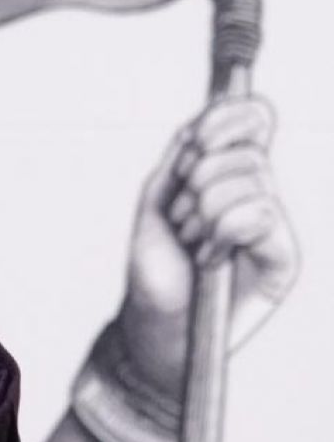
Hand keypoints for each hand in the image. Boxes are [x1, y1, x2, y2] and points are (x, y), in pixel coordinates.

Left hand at [114, 94, 298, 398]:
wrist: (158, 322)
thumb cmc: (156, 266)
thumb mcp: (158, 200)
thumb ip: (181, 156)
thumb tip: (204, 122)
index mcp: (230, 173)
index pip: (254, 121)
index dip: (228, 119)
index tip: (195, 139)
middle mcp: (259, 194)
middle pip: (246, 152)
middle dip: (197, 182)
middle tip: (183, 221)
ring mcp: (274, 225)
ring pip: (250, 181)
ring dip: (203, 213)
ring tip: (193, 243)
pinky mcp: (284, 257)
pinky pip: (258, 215)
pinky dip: (221, 234)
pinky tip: (211, 259)